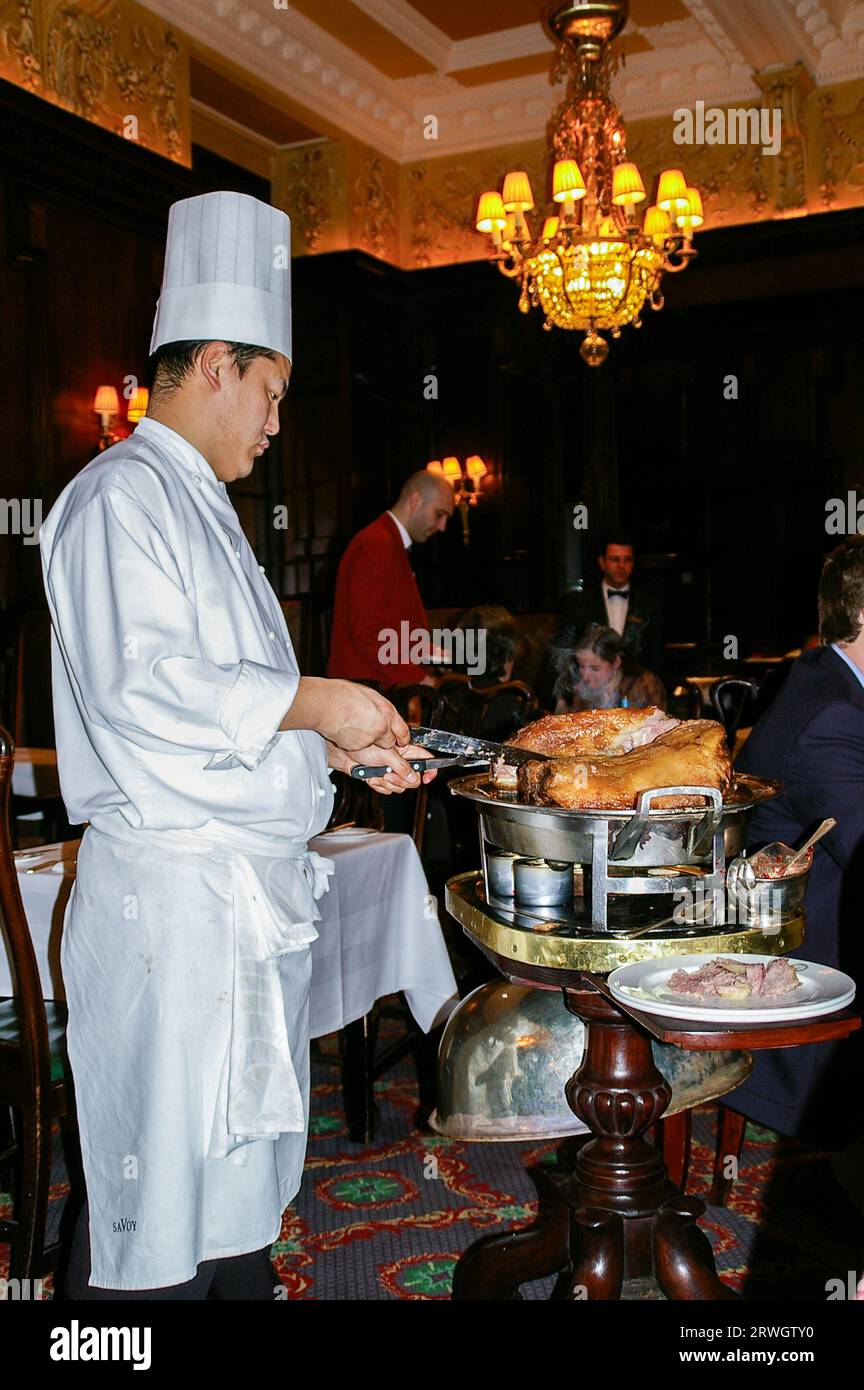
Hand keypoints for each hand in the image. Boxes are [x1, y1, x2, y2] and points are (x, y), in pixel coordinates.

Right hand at [283, 678, 408, 750]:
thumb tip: (385, 713)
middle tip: (374, 732)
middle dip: (385, 740)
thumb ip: (381, 708)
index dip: (403, 738)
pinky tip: (348, 732)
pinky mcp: (357, 748)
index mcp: (387, 712)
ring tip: (356, 728)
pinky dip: (356, 743)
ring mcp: (369, 739)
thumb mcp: (369, 695)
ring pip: (374, 746)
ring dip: (369, 741)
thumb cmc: (343, 695)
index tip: (402, 741)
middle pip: (390, 743)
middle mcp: (381, 727)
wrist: (325, 704)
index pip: (404, 732)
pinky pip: (360, 748)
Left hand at [325, 741, 437, 795]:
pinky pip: (388, 790)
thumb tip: (413, 777)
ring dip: (388, 783)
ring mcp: (392, 772)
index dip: (429, 770)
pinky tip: (372, 778)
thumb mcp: (386, 755)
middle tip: (390, 774)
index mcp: (406, 751)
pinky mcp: (382, 780)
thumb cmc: (364, 747)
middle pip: (413, 779)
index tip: (427, 778)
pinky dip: (379, 786)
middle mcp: (401, 762)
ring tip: (379, 774)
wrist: (346, 756)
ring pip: (400, 787)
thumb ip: (402, 766)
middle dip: (401, 780)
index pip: (426, 761)